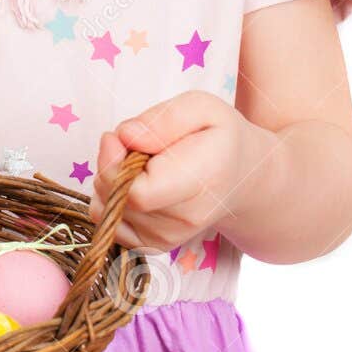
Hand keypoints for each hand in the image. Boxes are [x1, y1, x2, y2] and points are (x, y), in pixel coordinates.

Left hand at [88, 91, 255, 249]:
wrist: (241, 177)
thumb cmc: (218, 137)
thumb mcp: (201, 107)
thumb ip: (163, 119)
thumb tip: (126, 136)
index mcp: (201, 181)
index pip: (138, 193)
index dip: (115, 164)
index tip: (119, 137)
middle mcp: (186, 218)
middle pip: (120, 201)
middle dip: (110, 167)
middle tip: (131, 144)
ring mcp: (169, 237)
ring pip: (110, 211)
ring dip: (110, 183)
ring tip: (139, 164)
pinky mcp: (154, 245)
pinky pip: (110, 226)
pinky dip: (110, 201)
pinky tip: (132, 183)